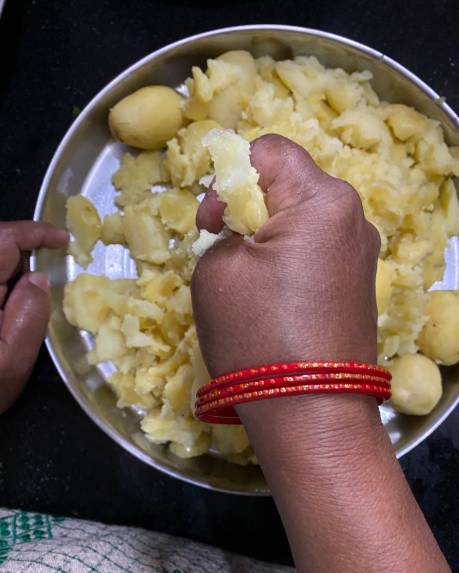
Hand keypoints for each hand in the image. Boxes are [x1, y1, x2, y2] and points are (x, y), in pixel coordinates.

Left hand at [0, 221, 67, 413]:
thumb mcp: (10, 362)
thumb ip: (29, 316)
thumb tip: (39, 280)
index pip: (2, 239)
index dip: (35, 232)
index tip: (63, 239)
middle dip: (22, 263)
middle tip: (39, 298)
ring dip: (8, 281)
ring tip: (12, 320)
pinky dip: (0, 292)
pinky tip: (2, 320)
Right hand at [192, 135, 458, 572]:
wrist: (310, 413)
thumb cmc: (257, 335)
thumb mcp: (218, 268)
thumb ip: (224, 225)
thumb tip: (239, 220)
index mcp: (323, 201)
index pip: (270, 150)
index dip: (231, 173)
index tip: (214, 220)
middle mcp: (354, 217)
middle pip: (290, 182)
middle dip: (249, 204)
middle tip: (223, 246)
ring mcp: (362, 252)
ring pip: (302, 217)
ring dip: (267, 232)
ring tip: (245, 277)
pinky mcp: (358, 282)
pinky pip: (316, 248)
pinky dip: (288, 257)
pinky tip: (272, 294)